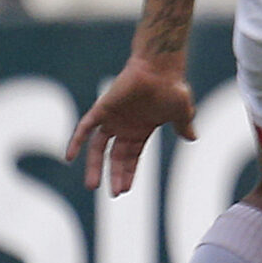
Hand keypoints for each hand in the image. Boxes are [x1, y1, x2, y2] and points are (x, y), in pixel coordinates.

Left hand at [67, 55, 196, 194]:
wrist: (160, 68)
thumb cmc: (173, 87)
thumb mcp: (181, 113)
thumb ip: (183, 126)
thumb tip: (193, 138)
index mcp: (140, 130)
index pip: (131, 157)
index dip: (128, 173)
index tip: (125, 190)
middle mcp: (124, 127)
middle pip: (115, 157)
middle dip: (114, 175)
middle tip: (113, 194)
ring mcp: (111, 119)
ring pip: (98, 148)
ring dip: (95, 166)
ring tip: (93, 186)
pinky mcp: (102, 109)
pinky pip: (85, 128)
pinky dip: (76, 141)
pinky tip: (69, 156)